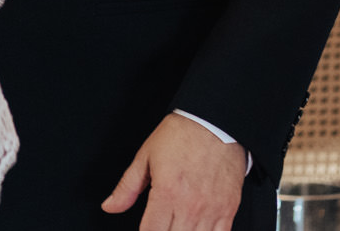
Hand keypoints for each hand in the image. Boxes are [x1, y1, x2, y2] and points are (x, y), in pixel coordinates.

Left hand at [103, 114, 246, 230]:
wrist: (214, 120)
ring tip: (176, 226)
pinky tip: (197, 230)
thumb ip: (127, 187)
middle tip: (161, 225)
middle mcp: (190, 205)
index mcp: (167, 193)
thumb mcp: (146, 156)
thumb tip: (110, 206)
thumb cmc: (182, 134)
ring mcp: (212, 209)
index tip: (145, 230)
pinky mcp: (228, 208)